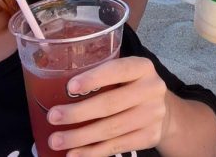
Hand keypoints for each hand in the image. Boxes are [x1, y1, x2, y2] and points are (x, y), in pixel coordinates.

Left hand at [46, 57, 169, 156]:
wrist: (162, 111)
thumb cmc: (131, 88)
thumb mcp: (124, 75)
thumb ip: (103, 77)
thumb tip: (56, 88)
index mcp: (143, 67)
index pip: (118, 70)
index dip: (94, 78)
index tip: (69, 87)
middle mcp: (152, 89)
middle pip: (111, 103)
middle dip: (78, 113)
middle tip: (53, 117)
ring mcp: (153, 115)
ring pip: (111, 128)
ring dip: (80, 137)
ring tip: (56, 140)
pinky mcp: (150, 136)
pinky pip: (116, 146)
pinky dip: (92, 152)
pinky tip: (74, 154)